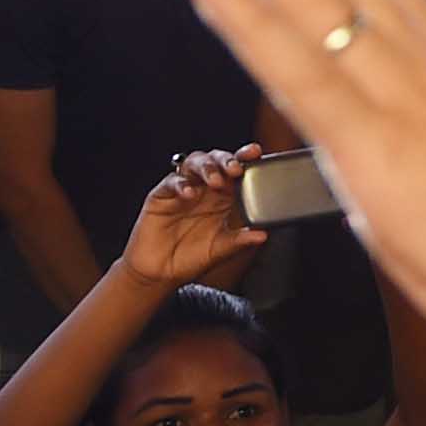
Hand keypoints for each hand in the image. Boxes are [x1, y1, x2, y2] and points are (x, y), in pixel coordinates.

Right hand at [121, 150, 273, 289]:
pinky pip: (171, 182)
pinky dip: (181, 184)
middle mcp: (204, 188)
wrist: (161, 273)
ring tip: (215, 180)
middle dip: (226, 159)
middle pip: (216, 160)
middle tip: (235, 168)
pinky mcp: (161, 195)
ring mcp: (183, 189)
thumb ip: (240, 240)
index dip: (245, 158)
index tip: (256, 153)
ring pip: (194, 163)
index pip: (236, 171)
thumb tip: (263, 235)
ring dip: (206, 167)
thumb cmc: (191, 257)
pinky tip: (189, 193)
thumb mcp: (220, 250)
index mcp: (223, 197)